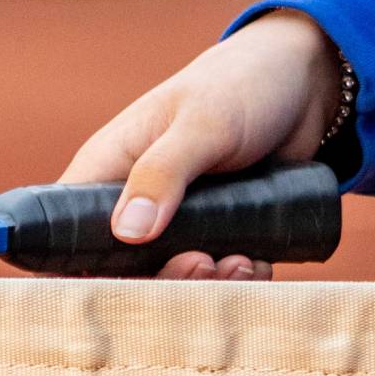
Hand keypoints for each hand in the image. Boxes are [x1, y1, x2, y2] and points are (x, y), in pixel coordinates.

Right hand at [59, 9, 341, 280]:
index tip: (115, 291)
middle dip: (161, 280)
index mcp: (106, 170)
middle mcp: (131, 202)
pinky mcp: (214, 232)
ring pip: (170, 276)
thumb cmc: (239, 85)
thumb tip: (128, 233)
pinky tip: (258, 262)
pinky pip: (214, 274)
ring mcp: (174, 221)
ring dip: (205, 283)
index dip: (77, 268)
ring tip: (241, 262)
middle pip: (120, 268)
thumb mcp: (202, 123)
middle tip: (202, 263)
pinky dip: (235, 279)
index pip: (67, 230)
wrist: (307, 84)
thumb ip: (162, 172)